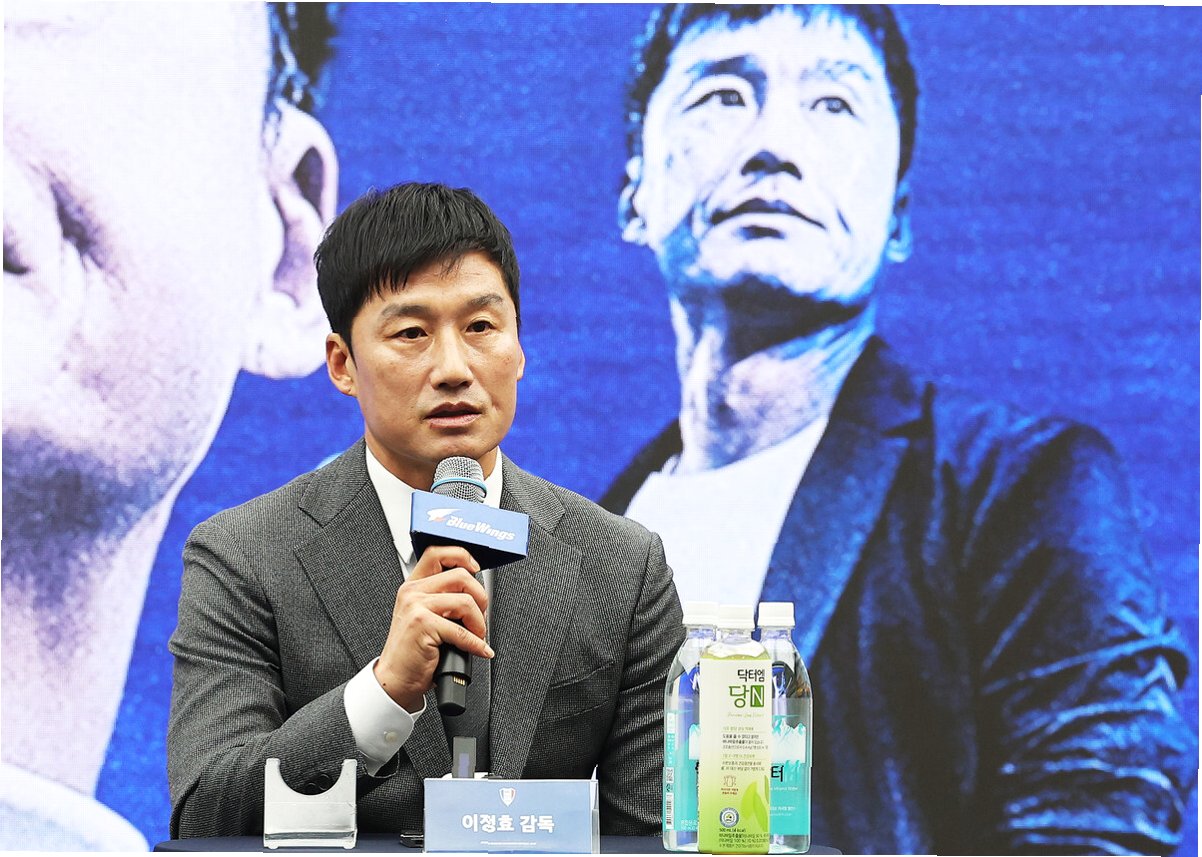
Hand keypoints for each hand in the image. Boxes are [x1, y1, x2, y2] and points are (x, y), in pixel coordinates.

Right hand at [373, 545, 491, 710]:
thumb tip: (476, 592)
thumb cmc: (413, 651)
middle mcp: (412, 592)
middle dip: (480, 598)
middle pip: (461, 576)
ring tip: (476, 636)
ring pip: (466, 601)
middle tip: (479, 617)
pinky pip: (462, 630)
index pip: (437, 553)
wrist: (396, 678)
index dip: (462, 556)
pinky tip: (479, 650)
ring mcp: (416, 607)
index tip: (475, 569)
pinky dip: (476, 644)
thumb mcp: (423, 616)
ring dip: (479, 623)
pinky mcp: (422, 625)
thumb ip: (442, 598)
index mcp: (413, 586)